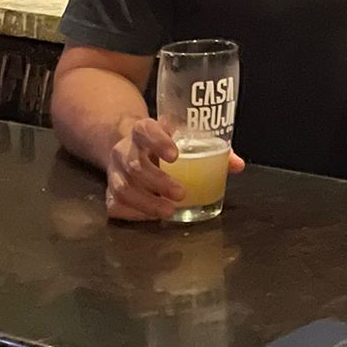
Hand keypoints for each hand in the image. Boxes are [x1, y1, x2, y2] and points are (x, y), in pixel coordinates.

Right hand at [106, 117, 243, 222]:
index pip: (146, 130)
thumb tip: (237, 165)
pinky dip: (134, 213)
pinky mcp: (109, 191)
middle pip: (135, 165)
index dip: (159, 142)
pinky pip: (115, 204)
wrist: (130, 147)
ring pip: (123, 188)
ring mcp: (114, 171)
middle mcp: (124, 149)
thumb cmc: (165, 143)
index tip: (176, 156)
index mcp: (143, 129)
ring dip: (146, 203)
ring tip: (169, 211)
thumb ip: (210, 147)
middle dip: (158, 181)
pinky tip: (152, 217)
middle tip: (181, 193)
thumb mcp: (182, 137)